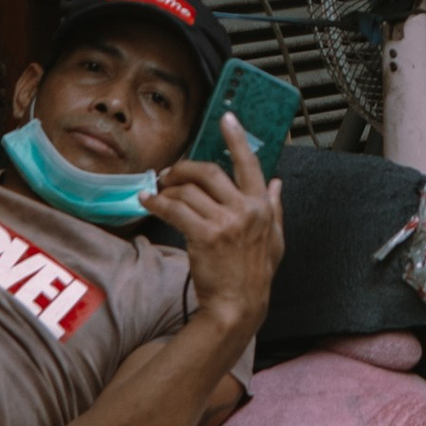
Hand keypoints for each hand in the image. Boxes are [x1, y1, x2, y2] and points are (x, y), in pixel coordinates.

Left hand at [151, 113, 285, 335]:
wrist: (237, 307)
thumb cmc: (255, 275)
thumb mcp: (276, 240)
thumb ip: (275, 207)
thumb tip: (278, 181)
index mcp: (262, 206)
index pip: (250, 163)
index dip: (236, 137)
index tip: (226, 118)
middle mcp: (244, 210)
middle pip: (209, 171)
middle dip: (184, 167)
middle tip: (170, 172)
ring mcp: (224, 222)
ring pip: (188, 190)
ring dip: (167, 187)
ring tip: (158, 191)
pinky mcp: (203, 236)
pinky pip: (175, 209)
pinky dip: (157, 202)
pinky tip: (148, 201)